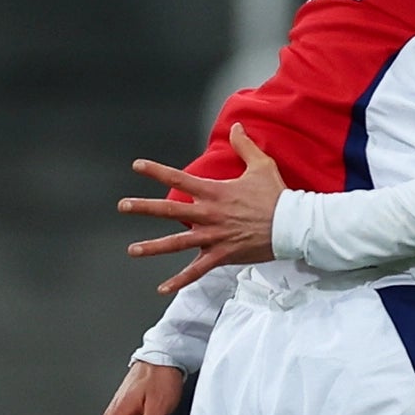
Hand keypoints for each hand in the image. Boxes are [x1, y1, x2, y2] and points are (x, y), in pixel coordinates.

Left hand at [117, 127, 286, 286]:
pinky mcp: (222, 256)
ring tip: (132, 250)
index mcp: (214, 192)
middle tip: (123, 205)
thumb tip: (238, 125)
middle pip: (169, 211)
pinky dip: (179, 281)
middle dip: (143, 208)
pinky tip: (162, 288)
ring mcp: (213, 237)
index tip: (137, 166)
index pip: (179, 179)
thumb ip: (245, 145)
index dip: (156, 171)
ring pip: (176, 243)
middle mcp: (208, 214)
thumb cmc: (277, 196)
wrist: (291, 225)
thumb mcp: (261, 165)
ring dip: (152, 247)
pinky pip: (196, 271)